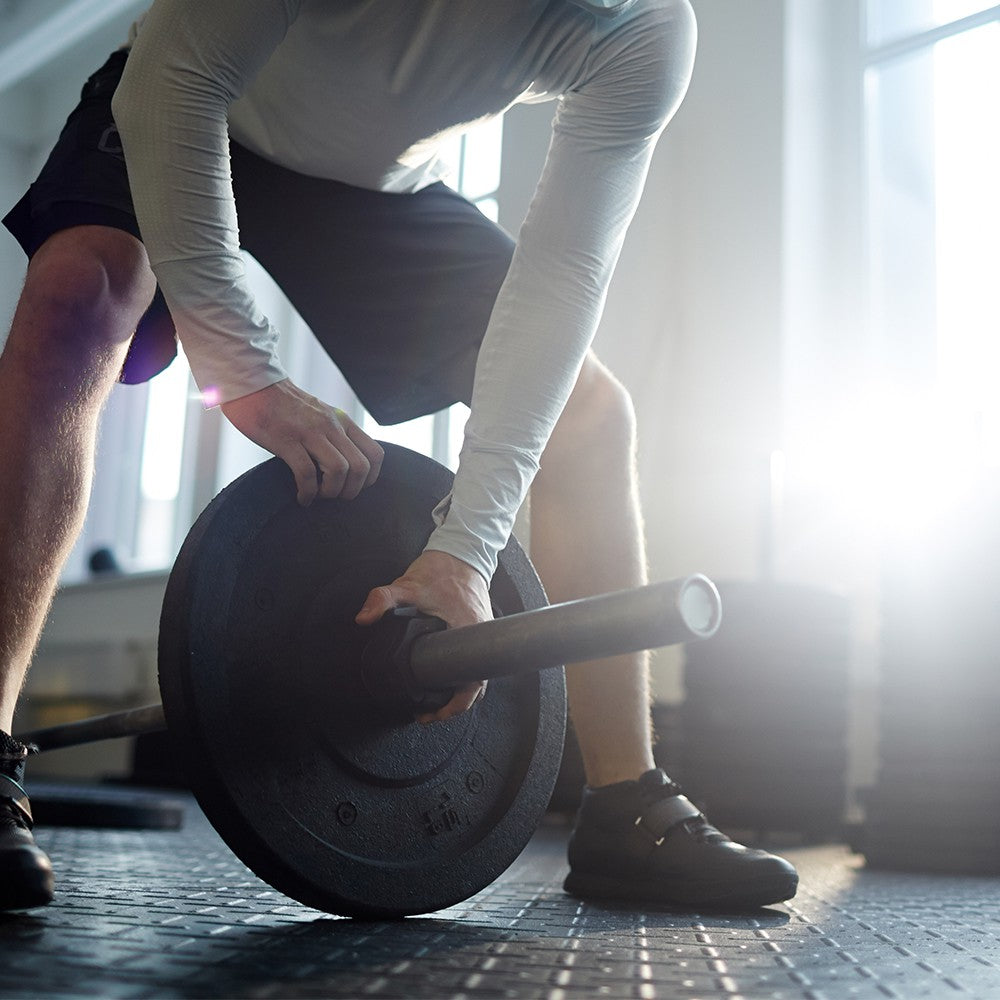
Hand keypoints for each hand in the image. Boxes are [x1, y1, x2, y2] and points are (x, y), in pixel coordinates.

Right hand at [221, 379, 383, 503]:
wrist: (253, 385)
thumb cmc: (284, 406)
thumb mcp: (321, 414)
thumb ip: (335, 434)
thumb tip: (345, 465)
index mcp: (342, 421)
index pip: (375, 454)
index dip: (369, 478)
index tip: (353, 486)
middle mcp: (331, 426)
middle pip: (361, 467)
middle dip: (351, 491)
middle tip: (334, 495)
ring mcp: (309, 432)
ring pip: (339, 471)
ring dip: (330, 492)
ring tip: (317, 495)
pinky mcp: (286, 440)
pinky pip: (307, 473)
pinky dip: (307, 492)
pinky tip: (302, 497)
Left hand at [356, 550, 492, 722]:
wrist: (461, 552)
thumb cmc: (442, 569)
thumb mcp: (407, 585)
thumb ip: (382, 599)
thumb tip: (364, 618)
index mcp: (469, 630)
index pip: (472, 682)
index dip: (455, 704)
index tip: (435, 713)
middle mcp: (482, 635)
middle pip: (476, 685)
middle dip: (453, 705)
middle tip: (430, 715)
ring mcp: (483, 633)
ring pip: (476, 673)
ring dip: (457, 691)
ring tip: (435, 702)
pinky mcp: (478, 629)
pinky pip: (474, 660)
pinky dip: (461, 674)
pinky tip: (443, 677)